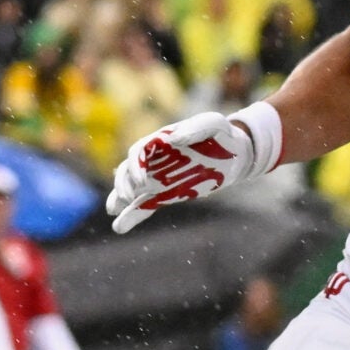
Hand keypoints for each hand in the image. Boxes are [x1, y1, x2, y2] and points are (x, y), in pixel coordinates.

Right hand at [106, 109, 277, 231]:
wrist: (236, 154)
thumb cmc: (224, 135)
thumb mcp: (214, 123)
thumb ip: (195, 127)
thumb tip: (174, 138)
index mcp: (161, 141)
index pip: (138, 152)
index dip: (135, 165)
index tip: (141, 180)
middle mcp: (155, 159)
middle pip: (128, 170)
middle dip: (123, 183)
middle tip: (127, 197)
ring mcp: (160, 178)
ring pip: (132, 189)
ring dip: (119, 199)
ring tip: (113, 212)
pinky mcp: (168, 193)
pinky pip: (146, 205)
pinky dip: (132, 215)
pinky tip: (119, 227)